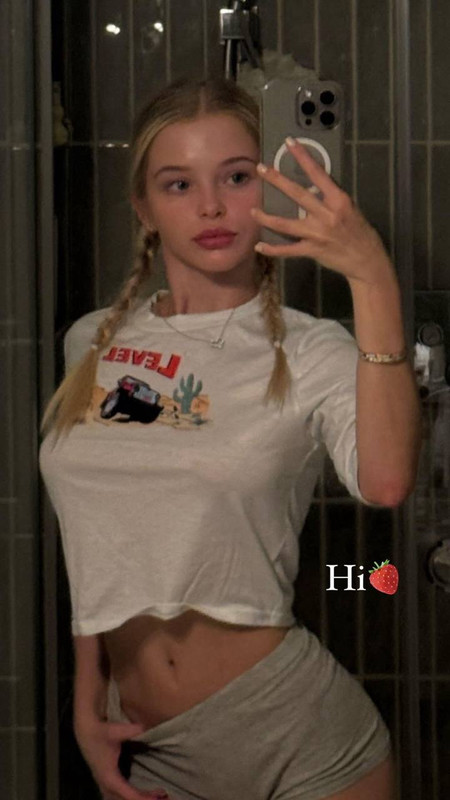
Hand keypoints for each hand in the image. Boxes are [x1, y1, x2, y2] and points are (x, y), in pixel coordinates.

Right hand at [74, 716, 171, 799]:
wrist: (86, 731)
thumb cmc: (101, 732)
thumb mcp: (115, 730)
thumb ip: (130, 730)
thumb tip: (144, 728)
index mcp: (110, 777)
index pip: (128, 794)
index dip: (143, 798)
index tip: (158, 798)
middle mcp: (106, 784)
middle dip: (143, 799)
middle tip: (163, 796)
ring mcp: (104, 784)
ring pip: (120, 799)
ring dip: (137, 798)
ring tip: (156, 795)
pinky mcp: (105, 781)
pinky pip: (118, 796)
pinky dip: (130, 796)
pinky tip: (141, 793)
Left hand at [251, 139, 393, 287]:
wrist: (367, 260)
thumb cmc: (359, 231)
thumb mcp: (349, 208)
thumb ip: (330, 199)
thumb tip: (312, 188)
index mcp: (338, 200)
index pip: (318, 173)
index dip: (303, 157)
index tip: (290, 143)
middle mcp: (327, 215)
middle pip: (297, 194)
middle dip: (277, 180)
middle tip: (261, 169)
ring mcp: (318, 234)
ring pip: (286, 224)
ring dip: (267, 218)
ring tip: (253, 211)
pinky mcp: (312, 250)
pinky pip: (288, 250)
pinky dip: (273, 249)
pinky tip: (259, 246)